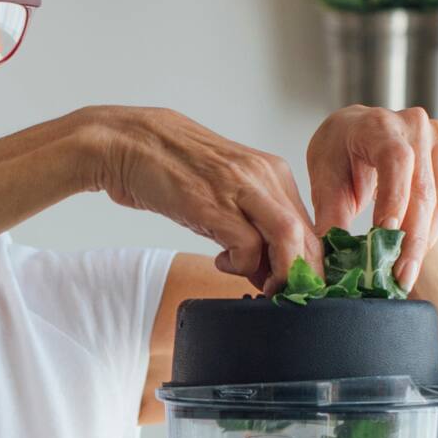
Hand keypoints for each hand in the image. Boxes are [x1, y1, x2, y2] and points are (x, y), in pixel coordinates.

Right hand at [80, 106, 319, 291]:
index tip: (296, 286)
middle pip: (308, 233)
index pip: (309, 224)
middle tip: (287, 296)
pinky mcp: (212, 203)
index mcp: (270, 172)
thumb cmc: (169, 169)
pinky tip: (222, 262)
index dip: (308, 263)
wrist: (128, 141)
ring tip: (264, 289)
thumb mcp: (221, 192)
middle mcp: (263, 176)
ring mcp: (239, 188)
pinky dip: (242, 266)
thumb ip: (246, 224)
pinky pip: (247, 246)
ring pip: (288, 237)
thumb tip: (266, 270)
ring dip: (284, 274)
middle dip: (304, 274)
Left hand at [306, 107, 437, 291]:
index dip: (394, 198)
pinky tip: (416, 255)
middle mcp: (415, 127)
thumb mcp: (324, 177)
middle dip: (411, 237)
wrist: (358, 132)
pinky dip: (432, 230)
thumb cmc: (338, 152)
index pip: (396, 160)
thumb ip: (329, 213)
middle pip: (422, 187)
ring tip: (406, 275)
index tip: (386, 235)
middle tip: (399, 276)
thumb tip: (330, 256)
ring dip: (424, 240)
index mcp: (378, 125)